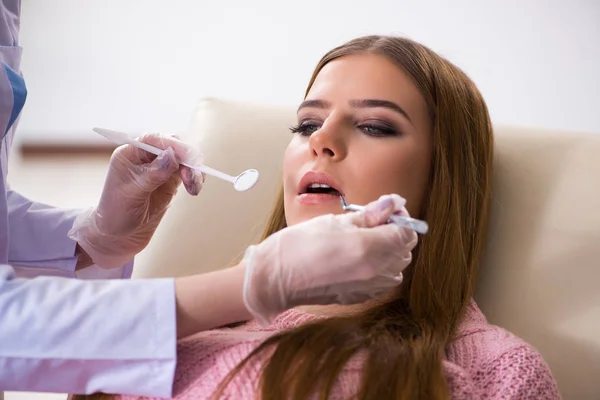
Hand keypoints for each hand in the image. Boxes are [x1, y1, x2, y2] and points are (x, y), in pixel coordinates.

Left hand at [69, 133, 204, 268]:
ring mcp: (159, 168)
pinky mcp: (170, 180)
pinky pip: (187, 172)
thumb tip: (172, 155)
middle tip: (192, 178)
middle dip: (187, 159)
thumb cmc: (116, 214)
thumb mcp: (132, 195)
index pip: (154, 140)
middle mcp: (145, 157)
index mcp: (130, 154)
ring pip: (184, 159)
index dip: (174, 145)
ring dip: (194, 171)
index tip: (189, 158)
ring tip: (194, 189)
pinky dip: (195, 178)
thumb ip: (153, 174)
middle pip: (173, 146)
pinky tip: (195, 189)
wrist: (118, 236)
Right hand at [242, 194, 417, 325]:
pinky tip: (359, 258)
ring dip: (390, 252)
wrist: (276, 278)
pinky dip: (380, 268)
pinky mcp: (361, 297)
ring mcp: (370, 288)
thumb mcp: (335, 221)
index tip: (387, 209)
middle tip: (374, 221)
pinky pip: (384, 281)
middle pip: (405, 250)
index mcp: (370, 247)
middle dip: (396, 233)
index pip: (407, 232)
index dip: (400, 217)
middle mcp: (376, 271)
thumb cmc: (299, 245)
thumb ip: (369, 214)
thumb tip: (393, 203)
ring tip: (366, 240)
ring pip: (397, 267)